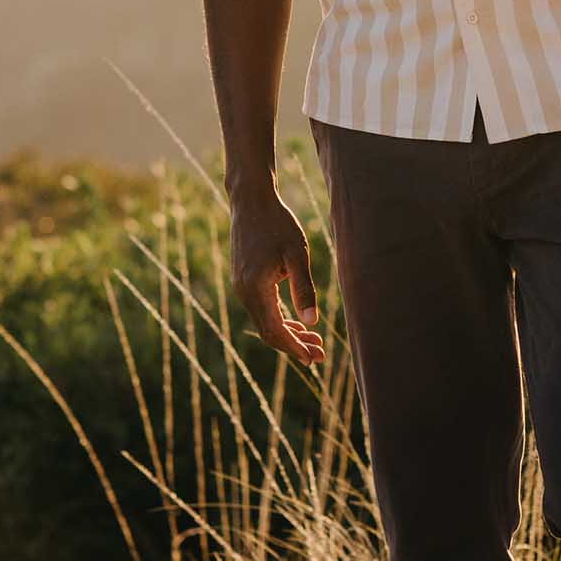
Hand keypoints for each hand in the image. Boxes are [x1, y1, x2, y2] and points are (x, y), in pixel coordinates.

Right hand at [228, 189, 324, 367]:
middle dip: (294, 345)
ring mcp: (241, 287)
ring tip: (314, 341)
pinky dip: (279, 318)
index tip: (313, 359)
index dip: (294, 348)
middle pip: (268, 331)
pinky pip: (261, 309)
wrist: (251, 202)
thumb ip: (304, 288)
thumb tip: (311, 322)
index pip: (274, 331)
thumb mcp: (297, 254)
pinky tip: (296, 322)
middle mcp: (244, 292)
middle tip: (320, 355)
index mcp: (256, 289)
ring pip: (265, 321)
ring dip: (288, 333)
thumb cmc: (278, 224)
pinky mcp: (243, 280)